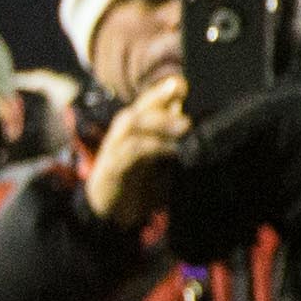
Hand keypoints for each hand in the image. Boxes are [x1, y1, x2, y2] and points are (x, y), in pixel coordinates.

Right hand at [85, 73, 190, 230]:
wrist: (110, 216)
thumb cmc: (138, 185)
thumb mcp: (160, 160)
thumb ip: (171, 140)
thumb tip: (190, 121)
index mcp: (134, 130)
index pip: (147, 104)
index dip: (162, 92)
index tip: (182, 84)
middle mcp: (122, 135)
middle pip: (138, 108)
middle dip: (158, 96)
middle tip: (181, 90)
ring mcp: (114, 149)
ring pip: (133, 124)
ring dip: (159, 121)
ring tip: (184, 124)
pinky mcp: (110, 167)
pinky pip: (131, 152)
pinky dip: (152, 147)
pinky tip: (172, 150)